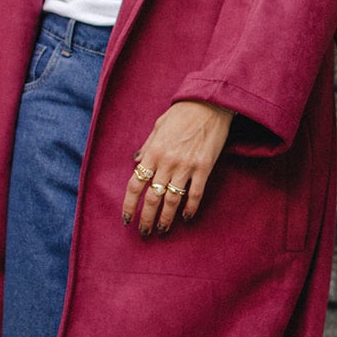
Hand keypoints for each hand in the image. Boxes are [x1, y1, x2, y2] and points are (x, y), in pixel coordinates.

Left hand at [124, 99, 234, 235]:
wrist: (209, 103)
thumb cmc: (182, 113)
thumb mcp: (158, 127)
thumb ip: (146, 147)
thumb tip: (135, 162)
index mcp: (153, 152)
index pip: (135, 184)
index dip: (129, 205)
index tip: (127, 219)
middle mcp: (167, 162)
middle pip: (152, 197)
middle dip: (146, 218)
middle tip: (144, 232)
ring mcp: (186, 166)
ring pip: (172, 200)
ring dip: (166, 218)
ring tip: (162, 229)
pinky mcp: (204, 168)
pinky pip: (195, 193)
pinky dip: (190, 208)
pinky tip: (186, 218)